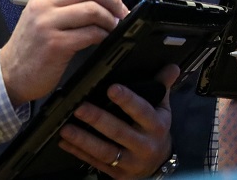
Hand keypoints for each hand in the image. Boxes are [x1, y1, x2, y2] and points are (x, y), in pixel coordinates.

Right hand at [0, 0, 127, 104]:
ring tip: (114, 28)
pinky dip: (103, 35)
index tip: (116, 2)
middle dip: (113, 1)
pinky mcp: (55, 44)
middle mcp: (45, 4)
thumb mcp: (44, 16)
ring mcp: (48, 23)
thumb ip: (68, 5)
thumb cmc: (32, 47)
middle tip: (122, 14)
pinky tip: (104, 40)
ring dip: (110, 20)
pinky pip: (89, 33)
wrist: (9, 74)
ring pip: (92, 10)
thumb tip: (105, 2)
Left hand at [58, 64, 180, 179]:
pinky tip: (65, 143)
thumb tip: (171, 67)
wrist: (158, 165)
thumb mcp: (163, 110)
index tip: (112, 88)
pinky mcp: (117, 174)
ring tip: (66, 128)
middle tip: (80, 107)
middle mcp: (144, 145)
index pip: (142, 111)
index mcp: (156, 126)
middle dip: (98, 119)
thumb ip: (162, 87)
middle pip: (119, 132)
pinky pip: (95, 162)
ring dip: (83, 140)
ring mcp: (130, 162)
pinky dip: (79, 153)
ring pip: (104, 151)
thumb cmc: (156, 132)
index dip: (128, 100)